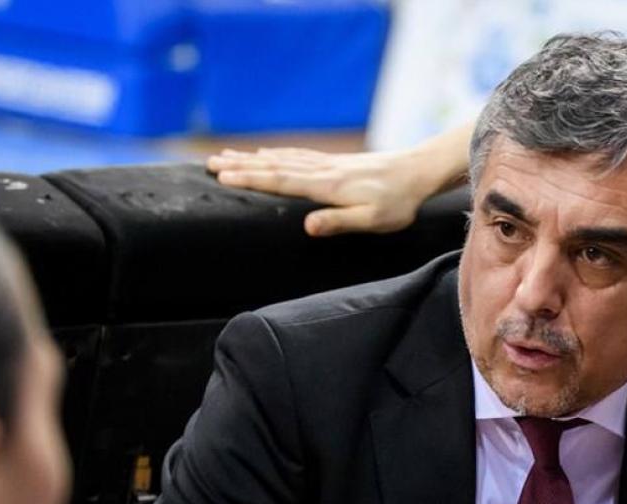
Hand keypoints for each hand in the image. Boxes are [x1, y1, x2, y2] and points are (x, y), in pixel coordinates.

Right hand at [207, 147, 433, 236]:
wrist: (417, 172)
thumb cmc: (397, 202)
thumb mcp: (371, 220)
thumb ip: (339, 222)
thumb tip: (306, 226)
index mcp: (327, 187)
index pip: (280, 181)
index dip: (250, 179)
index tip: (221, 175)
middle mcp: (322, 171)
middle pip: (274, 166)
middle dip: (241, 165)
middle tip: (209, 162)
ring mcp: (328, 164)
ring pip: (283, 158)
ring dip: (253, 158)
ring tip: (227, 155)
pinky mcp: (336, 163)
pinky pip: (298, 155)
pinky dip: (278, 153)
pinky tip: (269, 153)